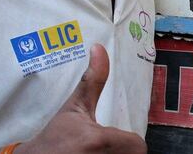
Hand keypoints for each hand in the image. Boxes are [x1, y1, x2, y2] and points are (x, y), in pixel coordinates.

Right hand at [15, 44, 146, 153]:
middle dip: (124, 149)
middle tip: (110, 144)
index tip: (119, 136)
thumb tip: (99, 49)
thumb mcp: (74, 106)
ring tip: (102, 150)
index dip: (131, 140)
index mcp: (98, 140)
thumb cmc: (54, 136)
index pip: (138, 145)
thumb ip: (93, 80)